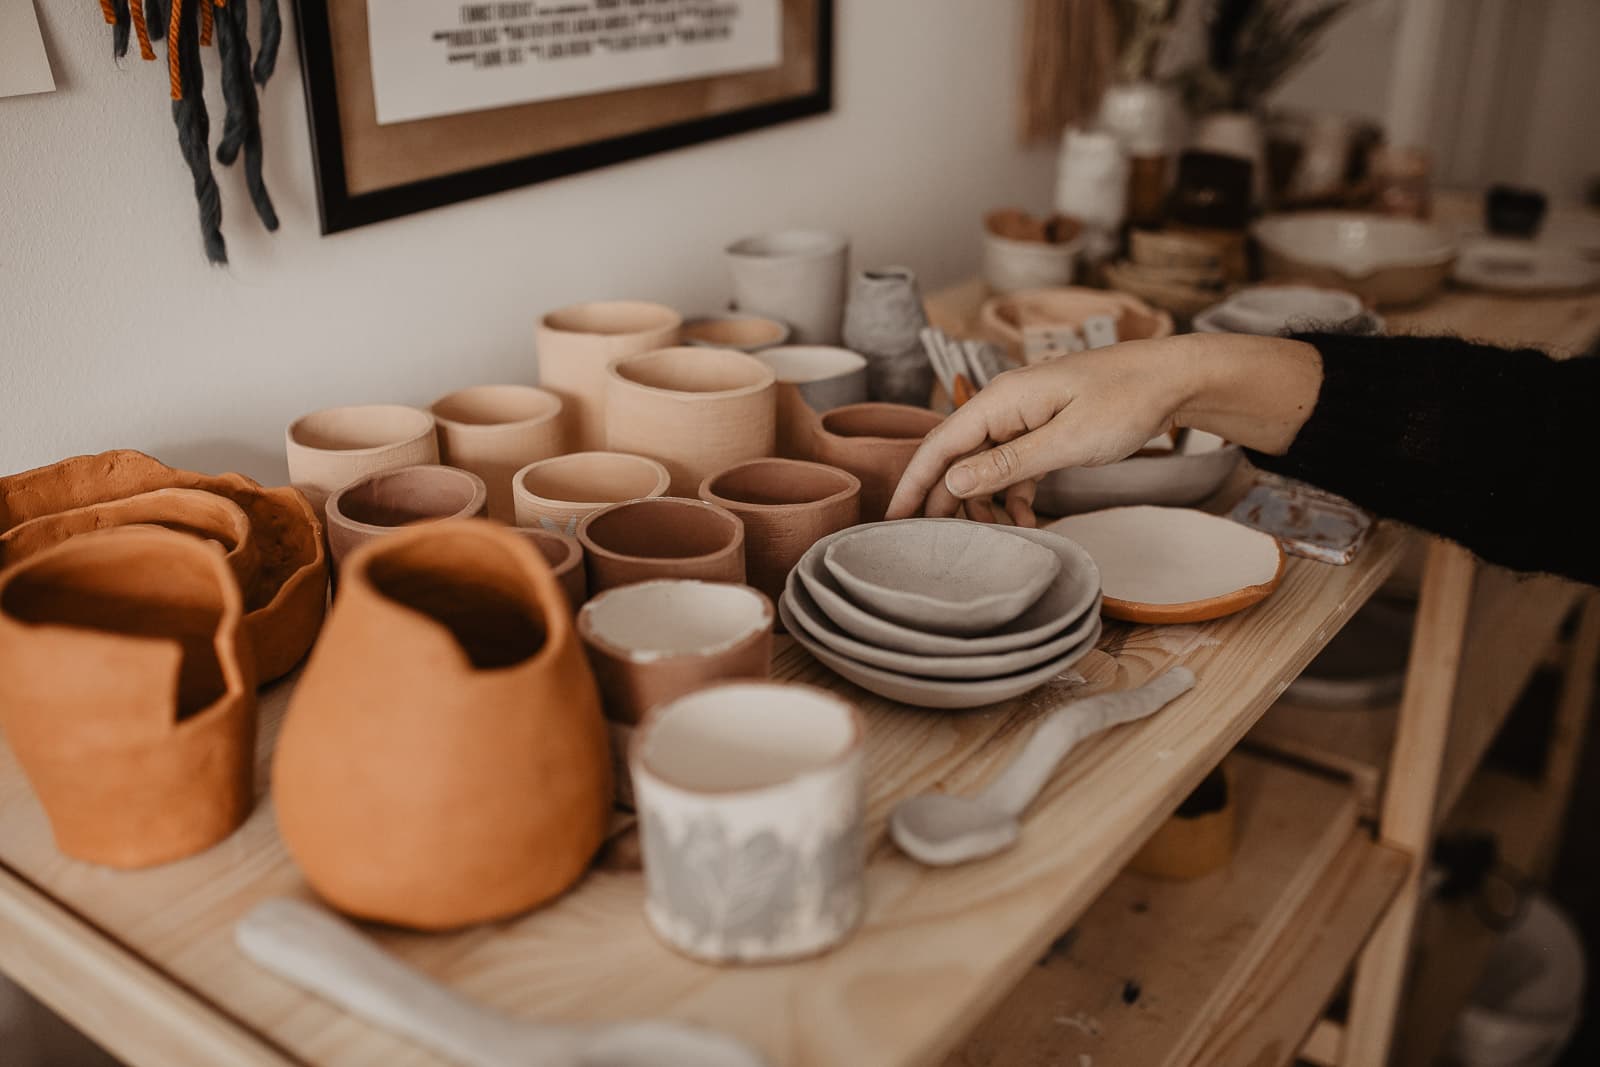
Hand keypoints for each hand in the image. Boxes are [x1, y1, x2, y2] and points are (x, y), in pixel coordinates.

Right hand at [886, 333, 1322, 519]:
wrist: (1172, 379)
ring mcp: (1023, 417)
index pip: (939, 444)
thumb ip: (1008, 464)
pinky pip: (1013, 466)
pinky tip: (1025, 523)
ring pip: (983, 465)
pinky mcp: (1043, 429)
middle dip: (942, 500)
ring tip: (986, 539)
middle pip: (956, 457)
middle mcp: (1004, 406)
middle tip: (931, 544)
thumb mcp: (1067, 441)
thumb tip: (954, 481)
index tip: (892, 519)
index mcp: (1001, 401)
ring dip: (982, 503)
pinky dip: (1013, 496)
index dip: (913, 483)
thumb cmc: (1125, 402)